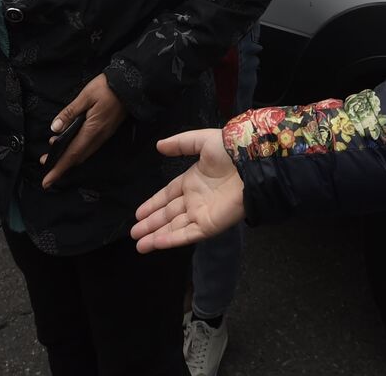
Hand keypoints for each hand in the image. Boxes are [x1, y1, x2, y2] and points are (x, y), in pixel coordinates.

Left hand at [41, 73, 127, 188]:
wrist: (132, 86)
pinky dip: (77, 149)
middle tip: (44, 162)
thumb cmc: (108, 88)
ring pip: (84, 153)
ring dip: (68, 156)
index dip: (59, 168)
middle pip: (77, 157)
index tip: (47, 182)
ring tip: (53, 151)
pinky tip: (70, 142)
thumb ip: (69, 112)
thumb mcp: (85, 96)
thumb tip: (55, 128)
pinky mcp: (106, 131)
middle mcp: (99, 137)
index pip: (72, 154)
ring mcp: (104, 135)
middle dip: (60, 164)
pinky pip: (89, 146)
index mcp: (92, 129)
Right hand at [131, 129, 245, 252]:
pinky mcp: (210, 225)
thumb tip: (159, 145)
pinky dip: (171, 239)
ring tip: (138, 245)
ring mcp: (202, 213)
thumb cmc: (228, 151)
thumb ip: (180, 144)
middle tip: (133, 232)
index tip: (138, 213)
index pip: (168, 195)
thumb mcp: (202, 141)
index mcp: (193, 180)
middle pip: (168, 214)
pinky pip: (187, 234)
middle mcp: (195, 199)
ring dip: (156, 236)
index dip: (153, 204)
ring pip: (174, 227)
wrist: (251, 164)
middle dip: (151, 224)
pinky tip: (156, 243)